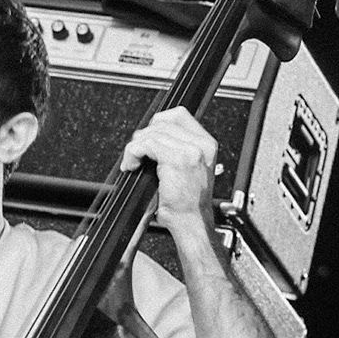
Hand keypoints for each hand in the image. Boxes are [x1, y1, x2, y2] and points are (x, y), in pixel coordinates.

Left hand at [119, 106, 218, 235]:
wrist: (192, 222)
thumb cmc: (187, 204)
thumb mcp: (187, 169)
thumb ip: (176, 148)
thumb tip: (151, 135)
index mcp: (206, 144)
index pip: (179, 115)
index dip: (158, 122)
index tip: (147, 136)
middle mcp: (201, 145)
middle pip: (163, 122)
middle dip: (143, 136)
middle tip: (136, 154)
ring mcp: (190, 151)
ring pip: (153, 132)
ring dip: (135, 147)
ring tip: (133, 163)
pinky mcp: (177, 159)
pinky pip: (147, 144)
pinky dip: (133, 153)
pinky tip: (132, 166)